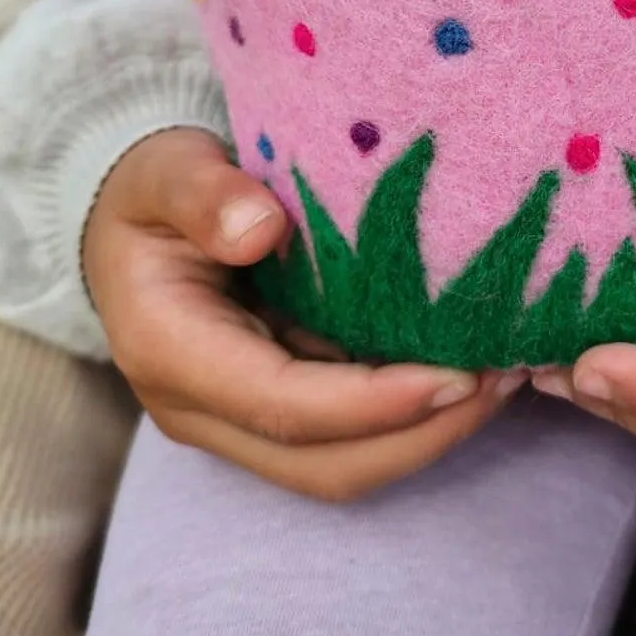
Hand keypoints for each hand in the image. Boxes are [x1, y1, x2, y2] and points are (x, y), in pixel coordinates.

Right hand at [85, 130, 518, 500]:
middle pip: (324, 464)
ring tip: (506, 376)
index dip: (374, 405)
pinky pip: (349, 438)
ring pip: (342, 465)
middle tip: (506, 379)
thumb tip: (261, 229)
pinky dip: (413, 417)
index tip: (457, 376)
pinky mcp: (274, 411)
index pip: (283, 407)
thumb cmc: (151, 187)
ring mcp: (239, 420)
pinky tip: (473, 369)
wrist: (128, 217)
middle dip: (422, 435)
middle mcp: (203, 409)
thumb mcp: (164, 170)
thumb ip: (203, 193)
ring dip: (427, 435)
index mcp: (170, 353)